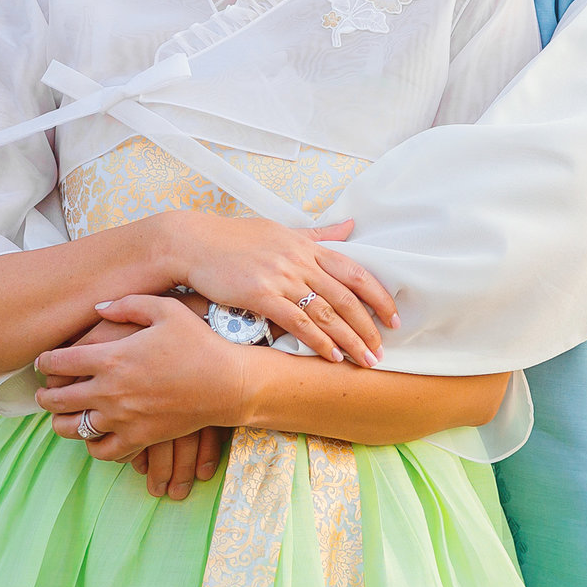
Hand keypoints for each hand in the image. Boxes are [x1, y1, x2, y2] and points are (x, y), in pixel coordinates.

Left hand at [51, 307, 224, 498]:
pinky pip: (102, 451)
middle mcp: (111, 390)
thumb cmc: (198, 342)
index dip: (45, 362)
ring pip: (72, 428)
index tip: (43, 362)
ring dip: (60, 422)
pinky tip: (94, 435)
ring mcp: (123, 418)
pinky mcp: (139, 438)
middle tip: (44, 392)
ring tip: (62, 416)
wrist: (227, 383)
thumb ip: (128, 304)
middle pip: (57, 399)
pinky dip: (91, 445)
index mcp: (112, 357)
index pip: (60, 362)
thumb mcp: (166, 309)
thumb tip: (97, 309)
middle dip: (44, 396)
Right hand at [145, 212, 394, 366]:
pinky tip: (332, 357)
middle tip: (382, 351)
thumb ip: (318, 234)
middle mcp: (300, 260)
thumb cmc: (234, 238)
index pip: (356, 271)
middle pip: (347, 297)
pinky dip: (319, 342)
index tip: (394, 318)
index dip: (379, 297)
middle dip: (369, 327)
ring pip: (327, 313)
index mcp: (307, 245)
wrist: (192, 242)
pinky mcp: (261, 295)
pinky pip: (298, 322)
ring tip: (366, 361)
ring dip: (351, 340)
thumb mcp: (281, 230)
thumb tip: (351, 225)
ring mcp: (281, 277)